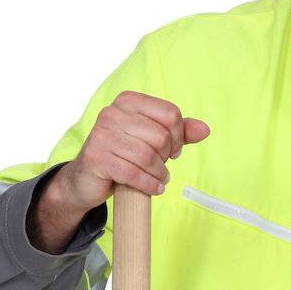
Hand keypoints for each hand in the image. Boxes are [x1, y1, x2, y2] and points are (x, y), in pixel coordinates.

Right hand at [56, 91, 210, 213]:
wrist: (86, 179)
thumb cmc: (123, 156)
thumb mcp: (151, 141)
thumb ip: (178, 133)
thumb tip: (205, 130)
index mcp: (128, 101)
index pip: (170, 114)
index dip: (178, 137)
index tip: (172, 151)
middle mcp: (112, 112)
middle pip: (161, 136)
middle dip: (166, 157)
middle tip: (161, 167)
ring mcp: (101, 134)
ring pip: (148, 156)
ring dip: (159, 174)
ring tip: (158, 179)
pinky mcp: (96, 157)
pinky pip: (133, 173)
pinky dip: (149, 185)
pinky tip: (153, 188)